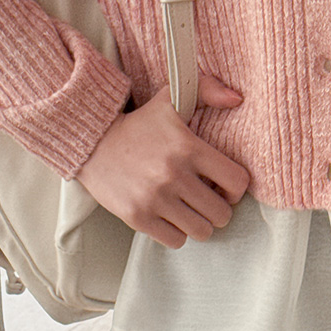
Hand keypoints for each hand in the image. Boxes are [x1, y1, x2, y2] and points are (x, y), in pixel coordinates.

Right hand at [75, 74, 250, 248]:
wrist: (93, 141)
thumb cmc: (140, 123)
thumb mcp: (172, 98)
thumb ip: (208, 90)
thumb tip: (237, 99)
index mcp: (188, 147)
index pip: (237, 182)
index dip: (237, 188)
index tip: (225, 186)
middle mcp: (173, 175)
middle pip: (221, 214)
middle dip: (219, 208)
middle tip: (208, 199)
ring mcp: (155, 198)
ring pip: (202, 231)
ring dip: (200, 223)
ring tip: (191, 210)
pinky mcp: (137, 217)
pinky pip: (176, 240)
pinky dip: (178, 232)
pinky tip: (171, 216)